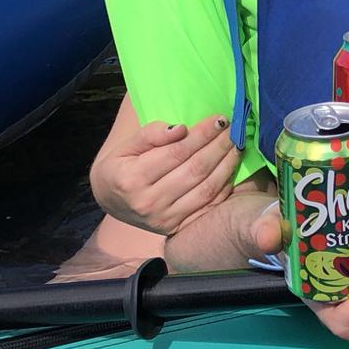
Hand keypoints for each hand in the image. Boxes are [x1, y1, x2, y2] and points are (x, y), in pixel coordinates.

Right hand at [91, 111, 241, 233]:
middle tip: (234, 129)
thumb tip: (181, 128)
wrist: (111, 201)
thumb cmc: (120, 168)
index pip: (176, 152)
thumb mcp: (125, 147)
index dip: (202, 135)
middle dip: (219, 146)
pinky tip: (232, 168)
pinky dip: (225, 186)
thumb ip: (150, 135)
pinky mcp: (177, 228)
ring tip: (237, 145)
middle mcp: (149, 202)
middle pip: (195, 170)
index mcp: (132, 179)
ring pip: (206, 188)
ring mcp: (165, 219)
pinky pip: (209, 205)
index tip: (219, 119)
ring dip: (227, 164)